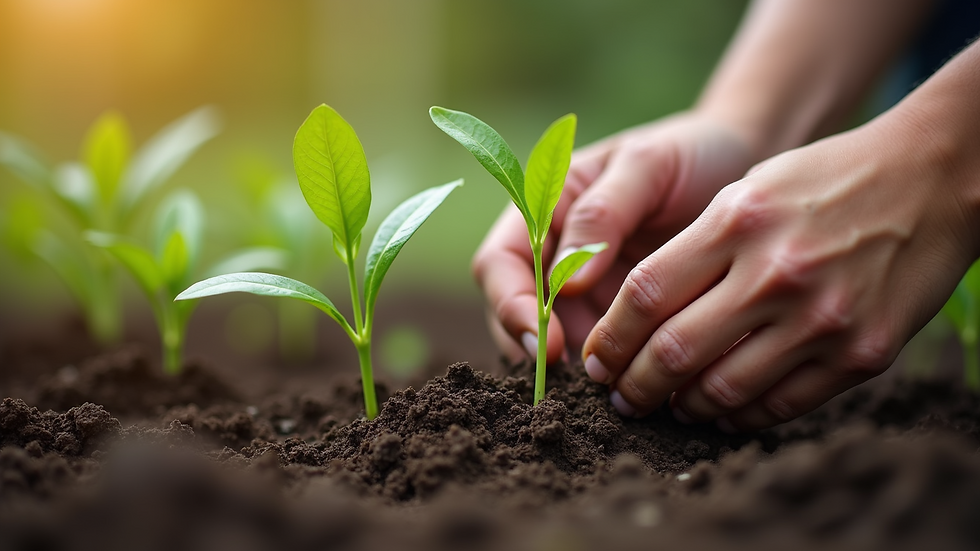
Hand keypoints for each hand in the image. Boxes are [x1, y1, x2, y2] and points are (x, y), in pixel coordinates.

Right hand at [472, 112, 756, 362]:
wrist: (738, 168)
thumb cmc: (688, 155)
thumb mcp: (647, 165)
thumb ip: (603, 213)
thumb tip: (563, 283)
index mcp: (540, 210)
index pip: (499, 264)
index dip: (511, 304)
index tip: (545, 339)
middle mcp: (550, 256)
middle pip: (514, 314)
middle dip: (536, 350)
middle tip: (578, 378)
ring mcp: (581, 292)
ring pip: (551, 344)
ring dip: (570, 371)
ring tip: (611, 387)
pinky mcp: (615, 319)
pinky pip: (597, 355)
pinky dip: (606, 373)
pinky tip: (634, 382)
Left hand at [582, 114, 978, 430]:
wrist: (933, 180)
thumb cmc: (825, 181)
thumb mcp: (747, 191)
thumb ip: (692, 247)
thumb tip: (633, 313)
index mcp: (738, 221)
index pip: (645, 294)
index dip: (611, 337)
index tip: (596, 358)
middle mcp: (777, 272)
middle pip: (674, 351)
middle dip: (634, 384)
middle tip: (620, 395)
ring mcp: (823, 318)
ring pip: (723, 389)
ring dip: (682, 406)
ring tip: (668, 404)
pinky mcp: (863, 354)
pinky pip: (781, 404)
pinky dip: (740, 415)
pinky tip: (722, 409)